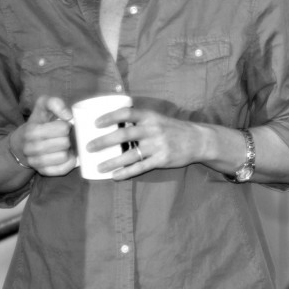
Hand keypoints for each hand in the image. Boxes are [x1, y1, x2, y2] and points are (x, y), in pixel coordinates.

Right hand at [12, 96, 75, 175]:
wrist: (24, 142)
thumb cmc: (40, 121)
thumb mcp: (44, 106)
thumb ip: (55, 103)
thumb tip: (68, 115)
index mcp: (31, 131)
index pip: (62, 128)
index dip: (67, 125)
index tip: (64, 124)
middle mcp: (30, 147)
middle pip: (65, 143)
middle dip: (70, 137)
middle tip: (67, 136)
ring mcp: (35, 161)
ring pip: (63, 157)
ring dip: (69, 150)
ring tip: (66, 146)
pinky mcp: (42, 172)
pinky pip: (62, 169)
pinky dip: (69, 163)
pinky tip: (67, 156)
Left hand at [88, 107, 203, 179]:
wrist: (198, 140)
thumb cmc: (174, 129)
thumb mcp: (159, 119)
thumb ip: (141, 121)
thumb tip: (114, 124)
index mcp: (151, 116)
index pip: (127, 113)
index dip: (110, 117)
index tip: (95, 123)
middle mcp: (153, 129)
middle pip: (124, 134)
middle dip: (104, 141)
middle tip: (89, 147)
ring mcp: (158, 146)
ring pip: (129, 155)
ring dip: (111, 161)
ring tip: (99, 167)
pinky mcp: (162, 160)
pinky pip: (140, 167)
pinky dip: (126, 173)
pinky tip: (115, 176)